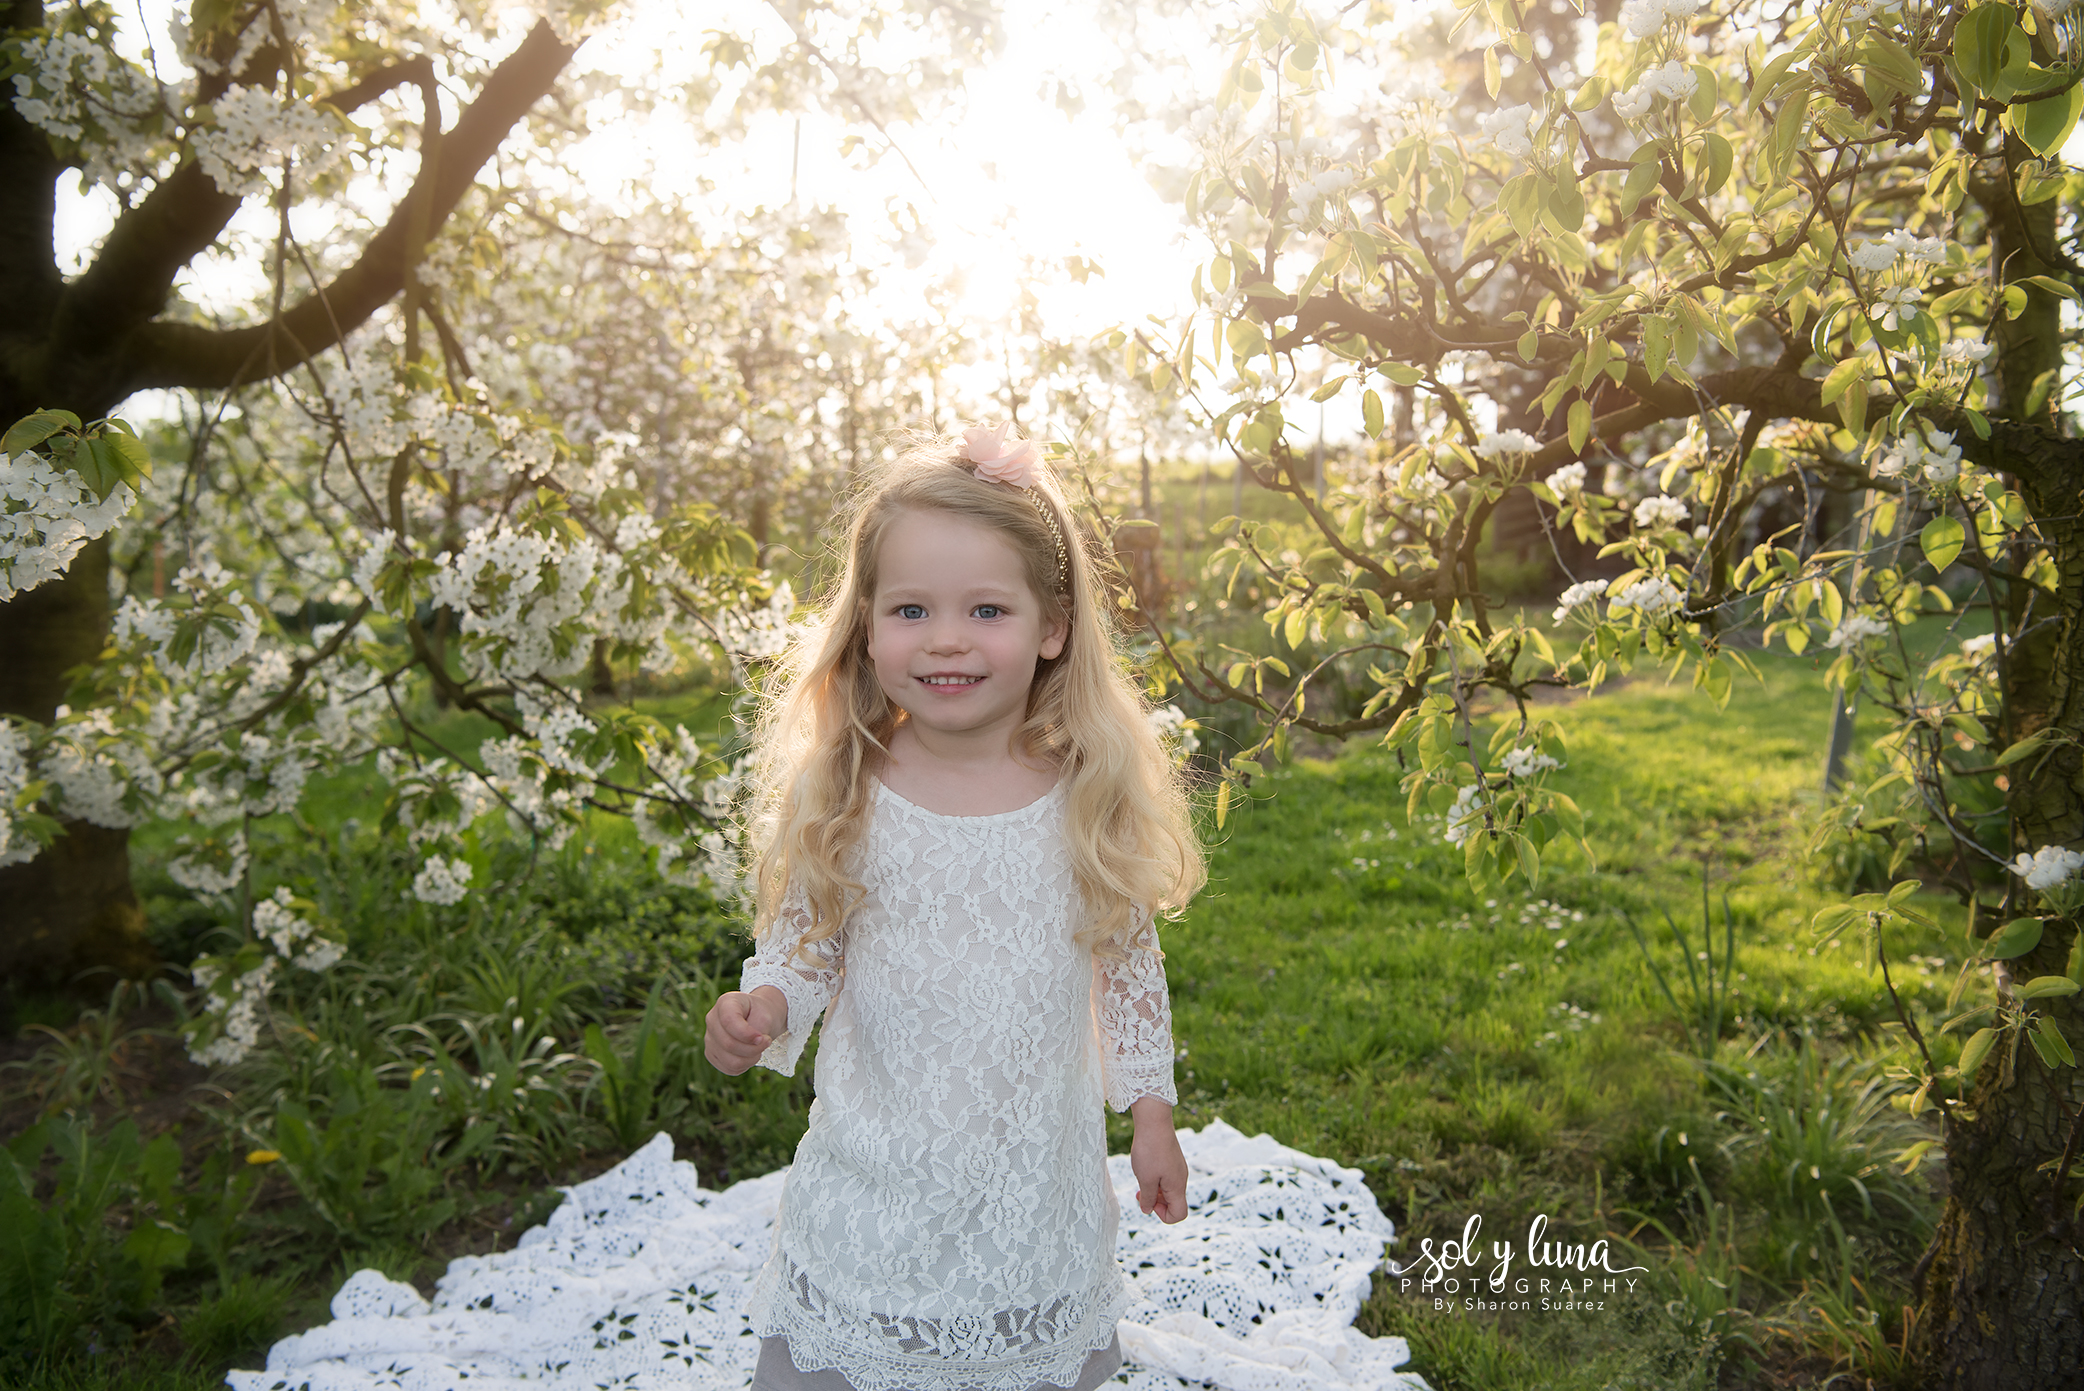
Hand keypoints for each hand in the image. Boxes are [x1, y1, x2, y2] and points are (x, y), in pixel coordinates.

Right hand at [705, 986, 787, 1074]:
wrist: (758, 1018)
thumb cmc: (761, 1014)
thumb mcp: (765, 1016)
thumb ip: (758, 1029)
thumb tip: (750, 1048)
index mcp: (725, 1003)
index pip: (729, 1021)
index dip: (747, 1035)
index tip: (764, 1037)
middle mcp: (712, 1019)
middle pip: (729, 1044)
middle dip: (753, 1049)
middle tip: (767, 1041)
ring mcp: (709, 1038)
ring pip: (730, 1061)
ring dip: (751, 1059)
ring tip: (758, 1049)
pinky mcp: (711, 1054)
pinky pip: (729, 1068)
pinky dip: (744, 1065)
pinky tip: (749, 1055)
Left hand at [1129, 1098, 1189, 1223]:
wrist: (1154, 1122)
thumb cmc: (1150, 1151)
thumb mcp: (1145, 1179)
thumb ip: (1148, 1198)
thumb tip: (1147, 1210)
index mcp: (1177, 1187)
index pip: (1180, 1214)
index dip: (1164, 1216)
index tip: (1149, 1203)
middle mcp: (1181, 1179)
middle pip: (1173, 1203)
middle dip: (1156, 1203)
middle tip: (1140, 1192)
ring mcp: (1177, 1169)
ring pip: (1168, 1190)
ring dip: (1154, 1191)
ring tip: (1141, 1180)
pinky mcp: (1172, 1160)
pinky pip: (1166, 1178)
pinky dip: (1155, 1180)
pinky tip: (1144, 1169)